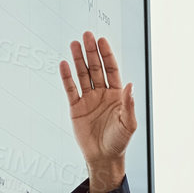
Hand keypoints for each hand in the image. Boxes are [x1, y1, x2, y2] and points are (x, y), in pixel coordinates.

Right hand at [59, 32, 136, 192]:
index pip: (111, 69)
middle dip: (91, 52)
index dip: (107, 55)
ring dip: (78, 59)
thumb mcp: (129, 123)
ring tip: (74, 43)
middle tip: (87, 35)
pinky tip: (64, 64)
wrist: (103, 157)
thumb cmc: (119, 141)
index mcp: (117, 94)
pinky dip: (67, 77)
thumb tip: (130, 84)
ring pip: (82, 75)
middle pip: (96, 68)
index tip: (102, 41)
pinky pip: (70, 89)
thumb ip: (129, 104)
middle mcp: (102, 93)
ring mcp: (88, 99)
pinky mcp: (76, 108)